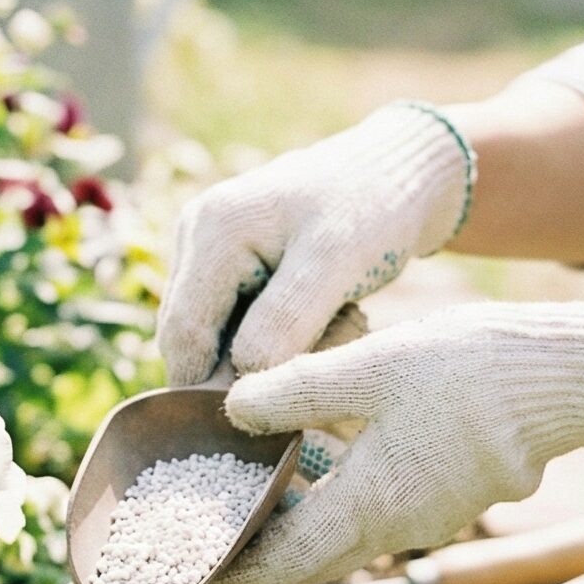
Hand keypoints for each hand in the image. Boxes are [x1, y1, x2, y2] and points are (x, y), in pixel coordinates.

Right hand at [156, 102, 473, 385]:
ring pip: (214, 334)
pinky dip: (272, 337)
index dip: (209, 387)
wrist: (401, 171)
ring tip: (329, 335)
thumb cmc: (374, 208)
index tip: (267, 412)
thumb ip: (284, 320)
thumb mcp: (335, 263)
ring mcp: (209, 247)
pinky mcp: (230, 262)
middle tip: (309, 374)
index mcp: (212, 231)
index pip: (183, 334)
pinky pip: (234, 321)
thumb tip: (240, 382)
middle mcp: (197, 235)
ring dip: (260, 355)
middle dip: (240, 370)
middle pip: (191, 338)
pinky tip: (323, 324)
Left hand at [193, 300, 583, 583]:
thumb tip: (231, 409)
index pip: (283, 562)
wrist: (570, 376)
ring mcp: (428, 513)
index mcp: (372, 506)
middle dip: (253, 556)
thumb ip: (295, 391)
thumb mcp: (368, 368)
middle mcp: (398, 526)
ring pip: (340, 530)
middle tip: (200, 549)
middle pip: (307, 555)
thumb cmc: (471, 370)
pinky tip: (308, 456)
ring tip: (242, 499)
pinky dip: (330, 495)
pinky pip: (373, 507)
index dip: (230, 578)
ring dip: (292, 522)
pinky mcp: (449, 491)